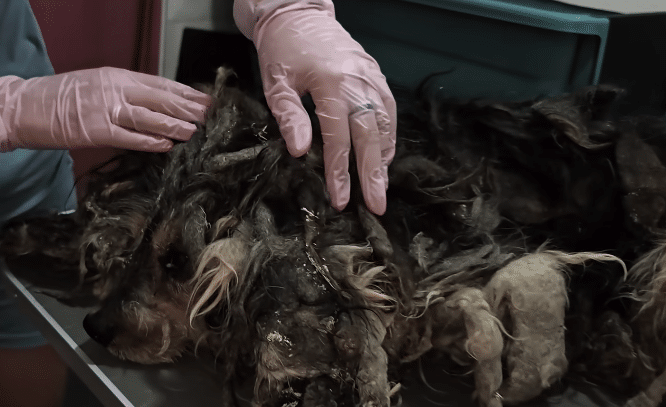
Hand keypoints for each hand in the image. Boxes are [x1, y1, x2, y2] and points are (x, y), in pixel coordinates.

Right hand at [0, 67, 211, 152]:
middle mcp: (113, 88)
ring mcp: (104, 109)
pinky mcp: (94, 131)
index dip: (183, 91)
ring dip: (173, 124)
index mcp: (115, 75)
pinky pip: (128, 137)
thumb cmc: (59, 98)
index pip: (158, 83)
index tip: (202, 98)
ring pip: (148, 117)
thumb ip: (122, 92)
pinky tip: (165, 145)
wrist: (24, 106)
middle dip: (186, 107)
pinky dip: (148, 141)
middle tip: (207, 114)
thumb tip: (152, 103)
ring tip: (193, 131)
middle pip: (159, 98)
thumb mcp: (95, 85)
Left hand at [235, 0, 395, 214]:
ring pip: (385, 123)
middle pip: (369, 136)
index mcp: (331, 83)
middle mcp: (357, 81)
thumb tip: (299, 152)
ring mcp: (371, 76)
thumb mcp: (276, 83)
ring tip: (380, 186)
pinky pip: (389, 109)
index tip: (340, 200)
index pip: (338, 138)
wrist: (298, 13)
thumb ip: (289, 116)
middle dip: (372, 174)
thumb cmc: (282, 49)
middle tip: (377, 205)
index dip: (340, 172)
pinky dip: (389, 135)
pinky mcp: (376, 74)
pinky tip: (385, 155)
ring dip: (384, 157)